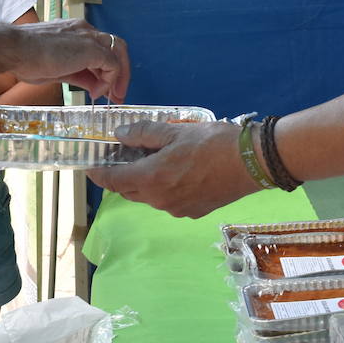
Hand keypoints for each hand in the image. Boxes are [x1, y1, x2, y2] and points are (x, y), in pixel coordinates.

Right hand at [8, 19, 129, 102]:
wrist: (14, 49)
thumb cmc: (25, 58)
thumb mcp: (57, 69)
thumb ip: (77, 74)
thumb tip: (91, 85)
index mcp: (75, 32)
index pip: (99, 49)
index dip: (105, 71)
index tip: (104, 90)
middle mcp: (85, 30)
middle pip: (114, 47)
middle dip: (120, 72)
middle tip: (118, 95)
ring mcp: (89, 37)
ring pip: (118, 52)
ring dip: (120, 76)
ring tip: (114, 96)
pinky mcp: (91, 48)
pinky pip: (112, 65)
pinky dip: (109, 80)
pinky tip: (96, 93)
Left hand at [88, 120, 259, 217]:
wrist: (253, 162)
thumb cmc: (213, 142)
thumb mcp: (175, 130)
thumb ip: (143, 133)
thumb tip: (119, 135)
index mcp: (151, 179)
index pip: (113, 180)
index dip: (98, 173)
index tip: (90, 165)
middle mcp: (160, 200)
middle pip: (129, 191)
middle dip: (121, 175)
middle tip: (123, 155)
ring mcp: (178, 209)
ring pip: (150, 196)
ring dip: (144, 181)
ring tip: (152, 159)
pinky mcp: (194, 212)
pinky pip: (169, 200)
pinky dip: (164, 187)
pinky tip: (177, 170)